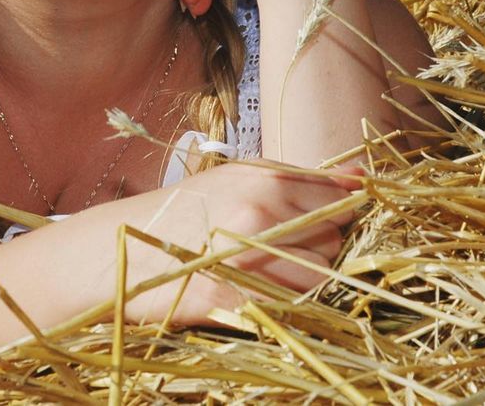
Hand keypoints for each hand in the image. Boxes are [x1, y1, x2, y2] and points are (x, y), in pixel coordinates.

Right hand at [122, 161, 361, 324]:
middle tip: (275, 250)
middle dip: (316, 249)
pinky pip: (290, 307)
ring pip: (319, 277)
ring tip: (263, 273)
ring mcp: (249, 257)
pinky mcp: (235, 299)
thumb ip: (302, 181)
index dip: (330, 216)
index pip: (336, 200)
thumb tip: (364, 177)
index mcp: (264, 178)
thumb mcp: (241, 179)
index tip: (311, 225)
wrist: (120, 246)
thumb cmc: (187, 211)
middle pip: (332, 240)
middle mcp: (262, 212)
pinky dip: (281, 305)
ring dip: (301, 281)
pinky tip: (252, 292)